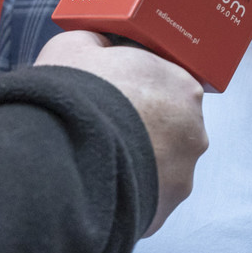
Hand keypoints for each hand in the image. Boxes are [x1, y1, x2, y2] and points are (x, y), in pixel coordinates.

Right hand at [36, 31, 207, 235]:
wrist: (58, 151)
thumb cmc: (72, 93)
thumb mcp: (77, 45)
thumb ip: (99, 43)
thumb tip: (100, 47)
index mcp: (183, 87)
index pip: (169, 88)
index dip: (140, 92)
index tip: (115, 99)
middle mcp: (194, 131)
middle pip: (170, 130)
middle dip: (142, 131)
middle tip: (105, 132)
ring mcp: (182, 174)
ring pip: (161, 169)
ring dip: (136, 167)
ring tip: (98, 164)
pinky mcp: (163, 209)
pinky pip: (147, 201)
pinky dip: (127, 197)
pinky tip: (99, 190)